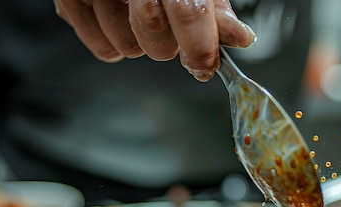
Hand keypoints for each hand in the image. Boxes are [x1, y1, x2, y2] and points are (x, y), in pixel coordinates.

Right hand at [54, 0, 255, 80]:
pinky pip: (102, 48)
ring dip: (140, 42)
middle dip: (168, 45)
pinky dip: (114, 43)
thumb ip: (212, 6)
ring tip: (138, 16)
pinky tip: (119, 20)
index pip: (187, 10)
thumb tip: (238, 37)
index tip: (205, 65)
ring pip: (127, 47)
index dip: (199, 46)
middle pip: (154, 36)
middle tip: (171, 33)